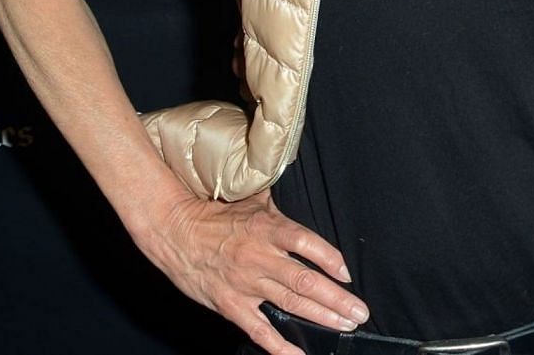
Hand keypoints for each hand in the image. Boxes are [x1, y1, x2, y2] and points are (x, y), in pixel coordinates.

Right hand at [133, 188, 367, 354]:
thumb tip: (300, 195)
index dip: (330, 259)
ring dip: (322, 316)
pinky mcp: (231, 304)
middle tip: (359, 312)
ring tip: (344, 324)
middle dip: (337, 299)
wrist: (174, 230)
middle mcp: (261, 257)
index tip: (347, 273)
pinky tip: (299, 354)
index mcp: (268, 229)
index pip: (307, 244)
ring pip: (291, 304)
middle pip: (306, 281)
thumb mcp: (251, 201)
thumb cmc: (214, 214)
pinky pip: (259, 330)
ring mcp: (246, 283)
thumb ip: (278, 207)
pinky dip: (280, 345)